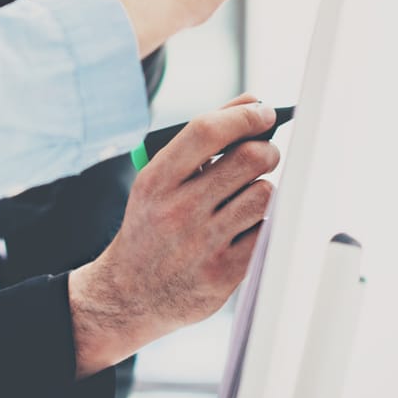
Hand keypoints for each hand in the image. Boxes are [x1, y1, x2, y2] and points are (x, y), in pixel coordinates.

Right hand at [67, 97, 279, 377]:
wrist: (130, 294)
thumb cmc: (151, 227)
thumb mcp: (157, 180)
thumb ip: (201, 140)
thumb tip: (251, 103)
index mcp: (157, 181)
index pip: (207, 131)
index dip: (244, 116)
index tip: (263, 113)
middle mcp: (179, 210)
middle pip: (249, 159)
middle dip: (267, 150)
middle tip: (266, 153)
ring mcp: (203, 244)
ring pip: (264, 194)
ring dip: (263, 189)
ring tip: (247, 195)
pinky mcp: (225, 272)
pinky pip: (266, 231)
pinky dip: (262, 223)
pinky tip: (245, 225)